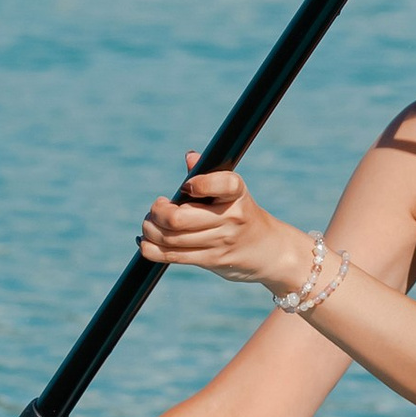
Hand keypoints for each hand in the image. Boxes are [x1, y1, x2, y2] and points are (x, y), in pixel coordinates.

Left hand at [138, 158, 307, 294]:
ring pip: (170, 238)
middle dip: (157, 212)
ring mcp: (221, 241)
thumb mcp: (232, 192)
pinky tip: (147, 240)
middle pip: (179, 218)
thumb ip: (209, 175)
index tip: (187, 187)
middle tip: (157, 207)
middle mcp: (230, 217)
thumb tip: (191, 157)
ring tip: (150, 223)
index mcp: (237, 193)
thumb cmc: (240, 213)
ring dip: (151, 229)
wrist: (268, 250)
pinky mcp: (211, 260)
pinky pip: (171, 255)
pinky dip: (151, 248)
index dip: (199, 184)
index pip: (223, 183)